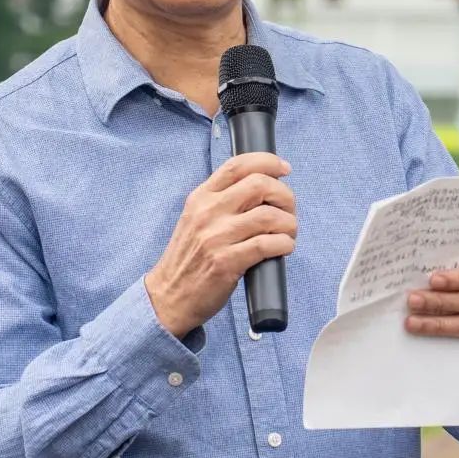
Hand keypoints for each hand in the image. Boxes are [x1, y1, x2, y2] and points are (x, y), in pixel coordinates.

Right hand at [145, 153, 296, 338]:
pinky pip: (267, 245)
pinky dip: (284, 244)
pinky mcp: (226, 262)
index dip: (267, 161)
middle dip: (285, 195)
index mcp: (201, 197)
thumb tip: (262, 188)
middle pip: (259, 184)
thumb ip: (221, 201)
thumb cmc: (189, 258)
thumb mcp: (196, 219)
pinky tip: (284, 248)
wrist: (169, 296)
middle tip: (288, 209)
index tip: (284, 169)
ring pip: (268, 216)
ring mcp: (216, 237)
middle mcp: (208, 212)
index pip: (237, 165)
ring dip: (289, 224)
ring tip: (288, 233)